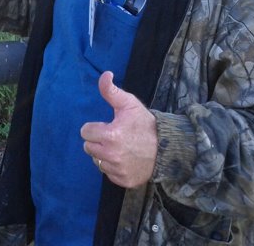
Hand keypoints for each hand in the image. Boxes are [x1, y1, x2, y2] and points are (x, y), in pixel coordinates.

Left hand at [80, 71, 157, 188]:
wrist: (168, 148)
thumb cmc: (145, 124)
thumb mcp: (129, 104)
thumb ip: (111, 90)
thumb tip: (105, 74)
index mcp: (110, 135)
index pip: (85, 132)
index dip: (95, 127)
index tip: (107, 126)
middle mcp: (112, 155)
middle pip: (88, 147)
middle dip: (97, 141)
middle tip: (113, 137)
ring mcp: (118, 169)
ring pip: (97, 161)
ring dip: (104, 154)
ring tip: (120, 148)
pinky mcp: (123, 180)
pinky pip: (108, 173)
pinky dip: (113, 167)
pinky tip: (125, 159)